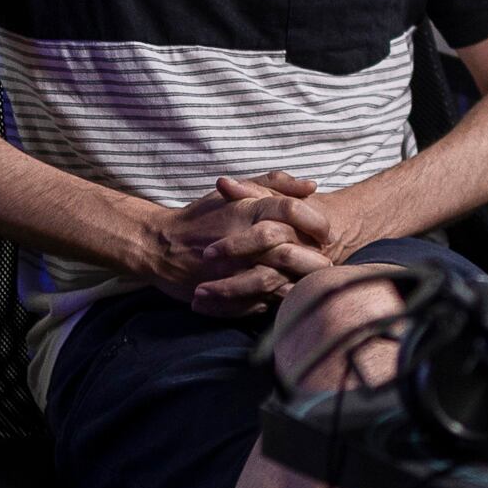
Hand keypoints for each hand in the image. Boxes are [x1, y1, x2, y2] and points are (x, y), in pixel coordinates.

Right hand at [146, 174, 335, 311]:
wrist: (161, 246)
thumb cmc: (201, 216)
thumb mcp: (234, 192)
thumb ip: (274, 184)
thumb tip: (312, 186)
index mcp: (250, 210)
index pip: (296, 212)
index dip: (317, 223)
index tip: (326, 233)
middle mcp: (246, 240)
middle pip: (296, 252)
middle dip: (316, 260)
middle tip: (325, 262)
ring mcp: (238, 271)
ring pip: (284, 282)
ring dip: (301, 283)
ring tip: (309, 282)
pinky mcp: (231, 295)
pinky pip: (265, 302)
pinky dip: (280, 301)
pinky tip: (286, 296)